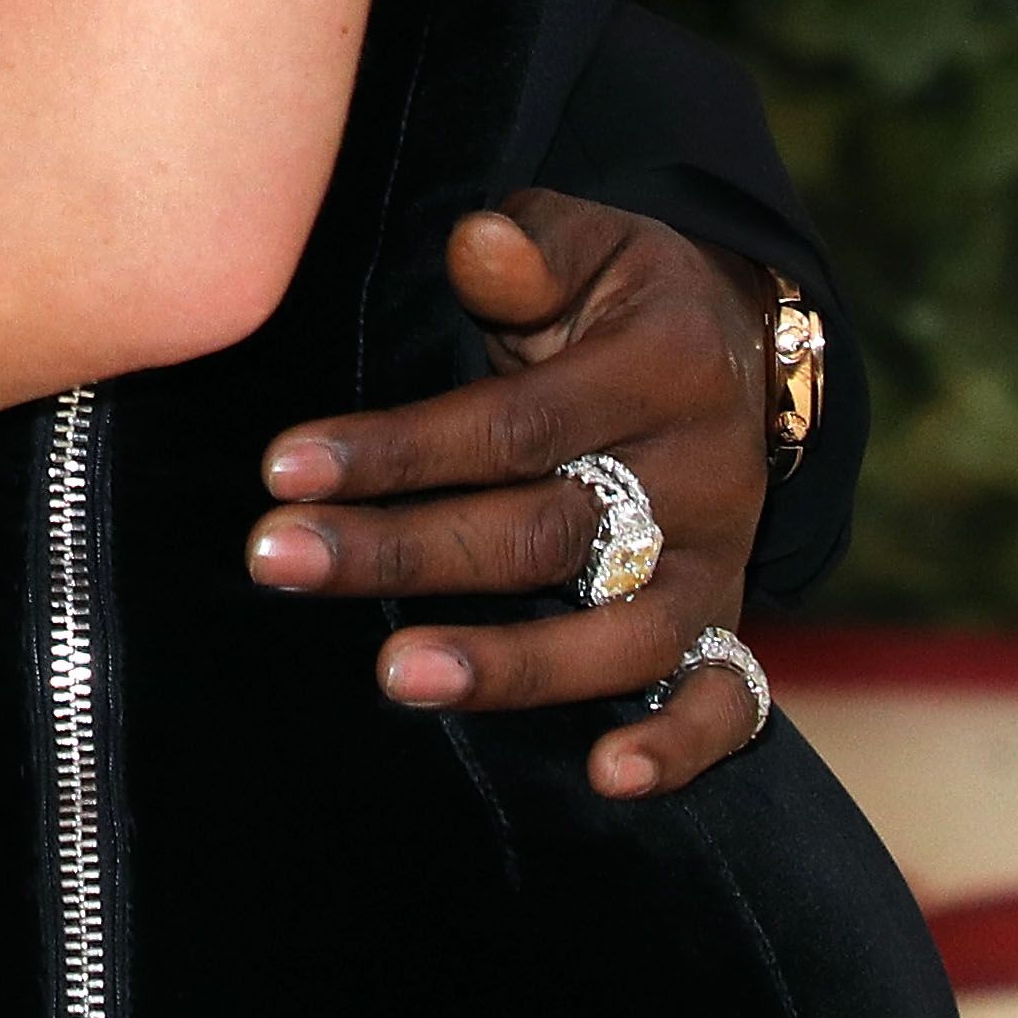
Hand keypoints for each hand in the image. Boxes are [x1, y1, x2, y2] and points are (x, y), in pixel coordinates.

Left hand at [242, 196, 778, 796]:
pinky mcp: (730, 620)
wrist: (739, 346)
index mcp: (657, 368)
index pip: (514, 423)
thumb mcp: (591, 242)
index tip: (283, 467)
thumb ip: (531, 249)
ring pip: (623, 632)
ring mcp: (719, 559)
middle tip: (278, 559)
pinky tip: (608, 776)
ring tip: (394, 674)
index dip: (398, 449)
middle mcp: (698, 472)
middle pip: (543, 530)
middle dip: (402, 553)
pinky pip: (728, 700)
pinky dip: (681, 745)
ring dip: (511, 665)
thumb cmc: (620, 295)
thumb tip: (478, 241)